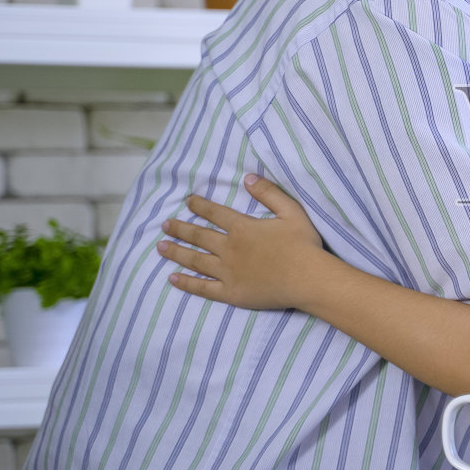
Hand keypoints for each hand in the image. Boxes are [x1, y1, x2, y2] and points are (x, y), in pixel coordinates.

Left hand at [158, 173, 325, 310]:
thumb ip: (269, 193)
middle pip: (199, 236)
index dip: (200, 205)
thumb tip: (248, 177)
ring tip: (161, 247)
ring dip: (177, 252)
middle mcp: (229, 249)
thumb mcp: (291, 211)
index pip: (215, 213)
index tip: (188, 201)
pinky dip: (187, 283)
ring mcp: (227, 272)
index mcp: (242, 228)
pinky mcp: (231, 293)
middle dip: (180, 229)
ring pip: (195, 260)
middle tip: (165, 225)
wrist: (308, 278)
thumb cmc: (303, 245)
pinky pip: (203, 288)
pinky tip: (173, 278)